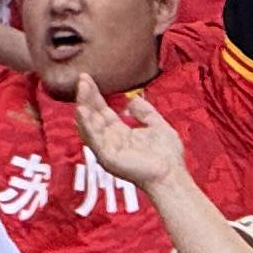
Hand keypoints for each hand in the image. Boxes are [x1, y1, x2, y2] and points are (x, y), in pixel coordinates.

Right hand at [70, 74, 187, 195]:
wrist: (171, 173)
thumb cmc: (167, 154)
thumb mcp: (157, 125)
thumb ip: (144, 112)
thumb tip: (133, 99)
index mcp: (120, 133)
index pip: (103, 112)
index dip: (95, 96)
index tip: (88, 79)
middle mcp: (110, 140)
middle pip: (94, 116)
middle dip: (87, 97)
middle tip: (82, 79)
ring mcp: (107, 149)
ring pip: (90, 125)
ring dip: (84, 107)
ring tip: (81, 90)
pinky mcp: (107, 157)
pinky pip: (94, 139)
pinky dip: (87, 125)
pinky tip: (83, 111)